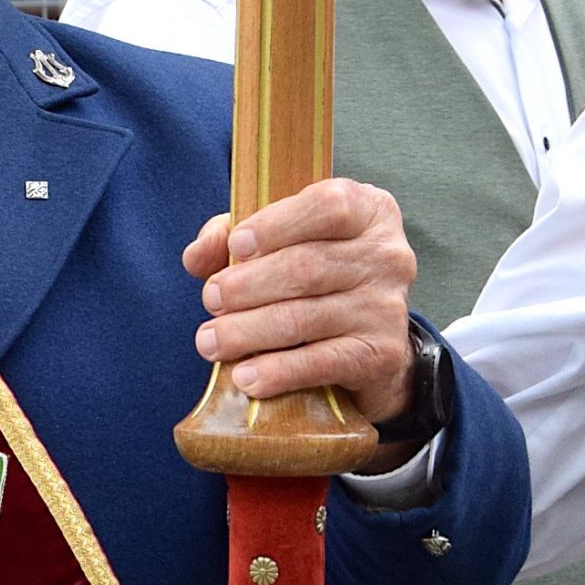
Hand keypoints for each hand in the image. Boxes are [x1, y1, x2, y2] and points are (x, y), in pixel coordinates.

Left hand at [180, 177, 418, 425]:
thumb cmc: (315, 278)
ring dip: (249, 331)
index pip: (326, 206)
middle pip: (307, 267)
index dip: (276, 225)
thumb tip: (197, 256)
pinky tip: (246, 377)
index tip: (236, 246)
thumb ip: (233, 237)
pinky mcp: (381, 354)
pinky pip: (322, 362)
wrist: (369, 342)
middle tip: (210, 301)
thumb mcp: (279, 242)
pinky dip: (278, 371)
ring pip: (306, 317)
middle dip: (247, 285)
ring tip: (210, 342)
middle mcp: (387, 254)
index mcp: (367, 210)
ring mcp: (388, 306)